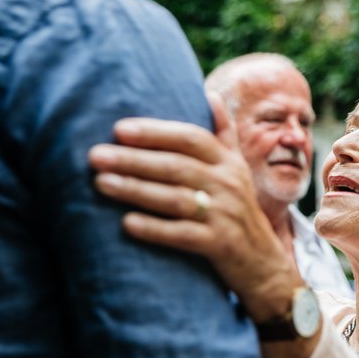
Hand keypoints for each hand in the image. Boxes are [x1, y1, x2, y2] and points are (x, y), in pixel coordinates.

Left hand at [87, 93, 301, 321]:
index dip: (156, 132)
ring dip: (136, 190)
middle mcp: (229, 185)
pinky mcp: (220, 245)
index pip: (191, 138)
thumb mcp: (238, 169)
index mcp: (228, 163)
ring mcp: (225, 215)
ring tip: (101, 183)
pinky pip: (183, 235)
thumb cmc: (239, 210)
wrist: (263, 263)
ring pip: (176, 199)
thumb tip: (210, 94)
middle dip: (134, 160)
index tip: (119, 129)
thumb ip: (223, 133)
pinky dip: (155, 229)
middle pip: (177, 166)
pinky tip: (127, 223)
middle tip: (95, 155)